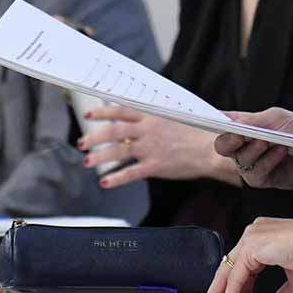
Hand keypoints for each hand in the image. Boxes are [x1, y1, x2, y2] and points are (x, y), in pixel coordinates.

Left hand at [79, 104, 231, 187]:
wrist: (211, 149)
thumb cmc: (197, 133)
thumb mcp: (175, 117)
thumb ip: (156, 117)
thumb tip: (140, 117)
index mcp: (152, 115)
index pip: (121, 110)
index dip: (103, 112)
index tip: (88, 115)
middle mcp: (148, 130)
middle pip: (114, 130)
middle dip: (94, 136)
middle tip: (81, 142)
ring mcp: (150, 148)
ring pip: (118, 151)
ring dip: (99, 156)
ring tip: (87, 161)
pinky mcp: (155, 166)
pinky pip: (130, 172)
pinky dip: (116, 178)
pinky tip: (104, 181)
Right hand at [211, 108, 292, 191]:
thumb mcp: (276, 117)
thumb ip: (252, 121)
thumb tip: (230, 124)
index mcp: (245, 128)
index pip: (222, 125)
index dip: (210, 121)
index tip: (202, 117)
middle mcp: (245, 146)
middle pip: (222, 145)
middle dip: (229, 139)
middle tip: (239, 134)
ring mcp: (252, 164)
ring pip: (239, 159)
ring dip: (255, 148)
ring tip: (270, 141)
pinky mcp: (262, 180)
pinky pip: (255, 173)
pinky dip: (268, 160)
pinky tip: (281, 152)